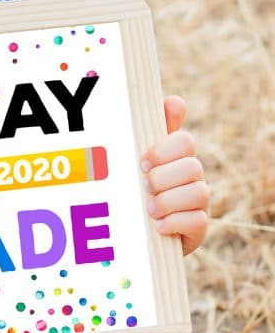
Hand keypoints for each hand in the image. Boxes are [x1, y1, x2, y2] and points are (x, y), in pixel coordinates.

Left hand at [141, 96, 208, 255]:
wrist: (133, 231)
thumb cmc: (133, 188)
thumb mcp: (135, 161)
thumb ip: (147, 131)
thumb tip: (175, 101)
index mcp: (176, 156)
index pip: (184, 141)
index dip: (165, 149)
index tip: (143, 160)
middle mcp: (192, 178)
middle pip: (193, 167)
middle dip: (164, 177)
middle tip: (144, 185)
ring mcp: (197, 203)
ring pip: (200, 193)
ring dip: (169, 201)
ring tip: (149, 208)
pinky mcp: (198, 228)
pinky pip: (199, 221)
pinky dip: (175, 222)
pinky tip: (158, 225)